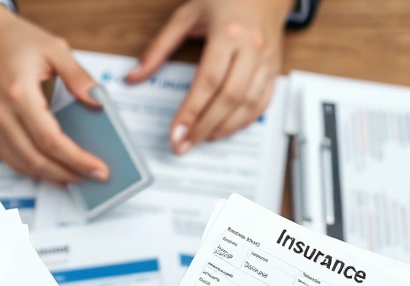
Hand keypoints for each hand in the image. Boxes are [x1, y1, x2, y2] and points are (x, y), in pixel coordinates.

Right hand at [0, 5, 108, 184]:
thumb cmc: (13, 39)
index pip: (50, 139)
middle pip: (36, 159)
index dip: (76, 159)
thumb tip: (98, 101)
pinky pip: (10, 159)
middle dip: (68, 173)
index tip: (98, 169)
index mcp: (18, 92)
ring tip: (77, 177)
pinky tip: (53, 171)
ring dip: (51, 176)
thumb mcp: (54, 48)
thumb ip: (78, 76)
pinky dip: (32, 170)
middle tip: (93, 177)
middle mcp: (0, 113)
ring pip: (22, 164)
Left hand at [127, 0, 291, 152]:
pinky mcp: (275, 68)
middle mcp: (252, 48)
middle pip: (229, 98)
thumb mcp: (185, 16)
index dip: (191, 112)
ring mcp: (267, 60)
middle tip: (184, 145)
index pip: (208, 81)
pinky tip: (226, 129)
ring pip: (249, 104)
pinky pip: (263, 101)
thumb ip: (158, 48)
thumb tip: (134, 77)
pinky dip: (245, 121)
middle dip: (205, 127)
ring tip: (202, 140)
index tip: (175, 133)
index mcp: (228, 33)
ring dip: (225, 128)